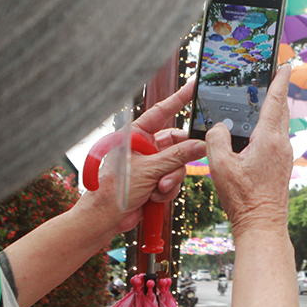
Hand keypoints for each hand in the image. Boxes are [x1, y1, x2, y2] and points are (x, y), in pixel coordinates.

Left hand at [76, 80, 204, 237]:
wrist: (106, 218)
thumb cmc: (114, 190)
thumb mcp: (149, 170)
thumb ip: (177, 157)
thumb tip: (200, 146)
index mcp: (137, 135)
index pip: (161, 112)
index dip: (179, 99)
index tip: (194, 87)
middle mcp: (145, 147)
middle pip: (177, 144)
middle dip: (179, 159)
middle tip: (185, 162)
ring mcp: (151, 165)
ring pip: (178, 165)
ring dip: (171, 179)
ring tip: (158, 188)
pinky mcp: (156, 181)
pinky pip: (174, 180)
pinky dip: (167, 190)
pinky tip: (155, 196)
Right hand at [207, 66, 291, 236]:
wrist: (262, 225)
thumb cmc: (243, 199)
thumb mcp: (220, 166)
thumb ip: (216, 139)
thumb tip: (218, 128)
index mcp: (269, 139)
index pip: (276, 101)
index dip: (280, 80)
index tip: (285, 64)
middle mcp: (281, 145)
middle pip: (280, 110)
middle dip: (276, 91)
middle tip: (272, 75)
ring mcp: (283, 156)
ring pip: (279, 124)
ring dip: (272, 109)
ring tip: (261, 98)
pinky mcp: (281, 166)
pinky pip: (275, 137)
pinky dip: (268, 126)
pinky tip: (255, 131)